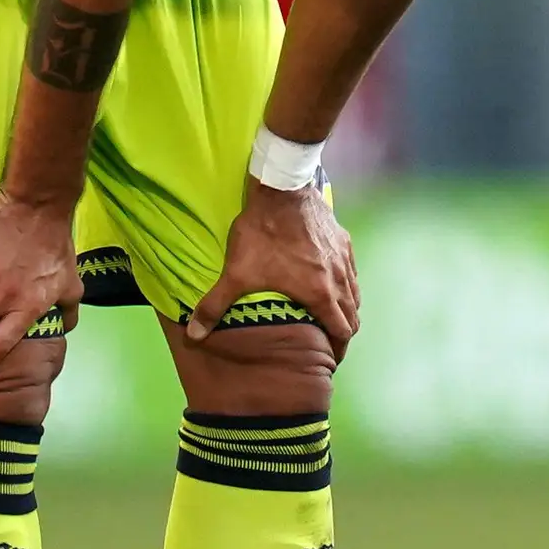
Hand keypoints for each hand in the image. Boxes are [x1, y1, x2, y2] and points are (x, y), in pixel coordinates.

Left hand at [192, 178, 361, 355]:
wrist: (283, 189)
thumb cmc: (262, 234)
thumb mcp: (236, 273)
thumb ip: (215, 306)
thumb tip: (194, 335)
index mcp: (320, 294)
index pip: (342, 332)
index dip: (338, 349)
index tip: (330, 358)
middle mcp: (339, 279)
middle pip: (353, 315)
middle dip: (343, 332)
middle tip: (328, 341)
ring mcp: (344, 258)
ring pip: (355, 293)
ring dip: (346, 308)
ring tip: (331, 314)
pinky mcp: (343, 239)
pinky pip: (351, 270)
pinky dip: (346, 283)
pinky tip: (331, 279)